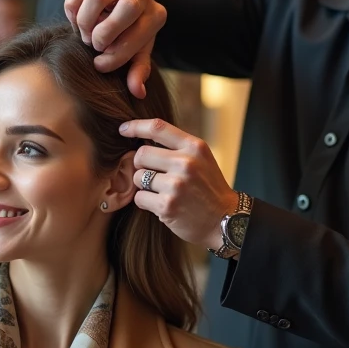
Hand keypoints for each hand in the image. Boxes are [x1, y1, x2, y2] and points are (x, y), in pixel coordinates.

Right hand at [64, 0, 166, 98]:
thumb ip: (137, 72)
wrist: (116, 10)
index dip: (115, 56)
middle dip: (103, 34)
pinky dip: (72, 12)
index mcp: (156, 15)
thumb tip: (138, 92)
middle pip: (126, 8)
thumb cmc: (128, 38)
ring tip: (85, 35)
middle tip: (94, 46)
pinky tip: (76, 22)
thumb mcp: (135, 55)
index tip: (100, 65)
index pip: (137, 35)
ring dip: (85, 23)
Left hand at [120, 119, 237, 249]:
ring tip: (162, 191)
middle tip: (153, 175)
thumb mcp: (201, 159)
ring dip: (143, 185)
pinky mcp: (167, 205)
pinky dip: (145, 202)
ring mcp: (176, 185)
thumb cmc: (208, 188)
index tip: (123, 129)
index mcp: (194, 147)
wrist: (225, 221)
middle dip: (141, 165)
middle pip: (141, 154)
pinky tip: (161, 204)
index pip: (157, 128)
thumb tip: (142, 137)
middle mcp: (186, 163)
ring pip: (137, 177)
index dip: (135, 126)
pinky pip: (139, 197)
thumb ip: (177, 147)